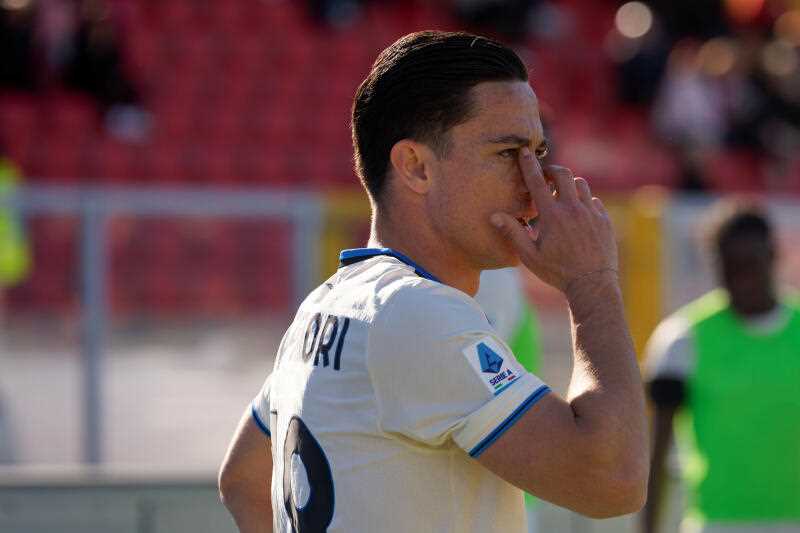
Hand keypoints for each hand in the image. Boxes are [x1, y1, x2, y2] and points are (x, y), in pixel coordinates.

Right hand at [490, 148, 617, 293]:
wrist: (592, 284)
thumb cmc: (557, 272)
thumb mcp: (530, 256)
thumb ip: (513, 233)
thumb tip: (494, 216)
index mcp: (552, 216)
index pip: (537, 182)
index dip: (529, 164)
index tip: (525, 151)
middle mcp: (573, 209)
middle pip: (563, 174)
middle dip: (552, 170)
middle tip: (546, 177)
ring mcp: (591, 213)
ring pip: (581, 184)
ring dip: (569, 185)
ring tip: (561, 196)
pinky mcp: (604, 220)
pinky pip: (594, 200)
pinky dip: (584, 201)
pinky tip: (578, 214)